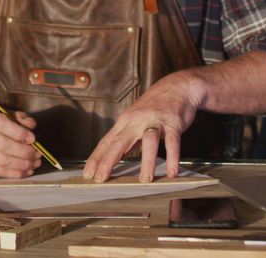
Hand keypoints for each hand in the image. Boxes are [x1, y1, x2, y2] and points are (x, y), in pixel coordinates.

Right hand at [0, 104, 41, 177]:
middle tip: (37, 154)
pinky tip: (25, 171)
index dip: (19, 133)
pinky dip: (14, 173)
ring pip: (1, 160)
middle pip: (2, 145)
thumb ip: (20, 117)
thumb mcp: (6, 113)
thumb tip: (31, 126)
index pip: (1, 124)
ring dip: (22, 164)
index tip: (32, 139)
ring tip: (34, 163)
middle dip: (24, 152)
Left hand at [83, 71, 202, 182]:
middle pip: (120, 142)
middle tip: (101, 178)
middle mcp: (138, 120)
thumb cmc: (155, 106)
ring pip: (149, 141)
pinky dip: (172, 157)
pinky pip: (172, 141)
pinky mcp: (173, 123)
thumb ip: (126, 138)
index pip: (107, 142)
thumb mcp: (135, 119)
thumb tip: (113, 158)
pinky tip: (172, 172)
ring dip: (147, 161)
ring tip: (145, 180)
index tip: (87, 173)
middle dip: (108, 160)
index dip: (96, 158)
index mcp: (126, 121)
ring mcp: (156, 121)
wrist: (178, 86)